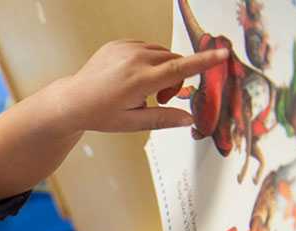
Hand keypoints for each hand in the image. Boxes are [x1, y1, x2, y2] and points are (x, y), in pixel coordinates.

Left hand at [45, 40, 228, 132]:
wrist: (72, 100)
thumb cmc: (100, 113)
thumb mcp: (132, 123)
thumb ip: (164, 119)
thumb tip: (190, 120)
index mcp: (139, 81)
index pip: (179, 69)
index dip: (203, 62)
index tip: (223, 54)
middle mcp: (133, 60)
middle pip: (174, 61)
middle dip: (175, 79)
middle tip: (161, 99)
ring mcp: (125, 48)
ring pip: (162, 53)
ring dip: (162, 69)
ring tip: (145, 89)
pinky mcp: (119, 43)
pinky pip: (146, 48)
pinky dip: (148, 60)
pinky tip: (133, 77)